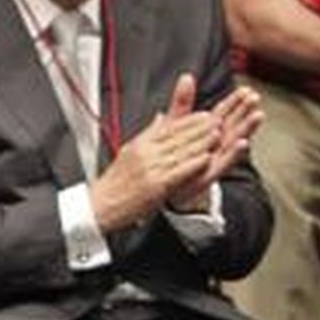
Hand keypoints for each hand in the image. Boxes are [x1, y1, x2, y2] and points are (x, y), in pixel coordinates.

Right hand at [91, 74, 221, 231]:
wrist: (100, 205)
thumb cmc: (117, 181)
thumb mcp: (130, 151)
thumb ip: (149, 134)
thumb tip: (161, 116)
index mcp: (141, 144)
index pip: (169, 128)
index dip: (190, 120)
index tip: (206, 115)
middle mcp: (145, 153)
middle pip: (178, 137)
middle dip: (201, 128)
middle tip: (219, 120)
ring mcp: (150, 168)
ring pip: (181, 151)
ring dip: (202, 142)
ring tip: (218, 134)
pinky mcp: (155, 185)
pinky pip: (178, 171)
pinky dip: (193, 163)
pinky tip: (206, 158)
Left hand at [167, 83, 264, 212]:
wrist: (168, 188)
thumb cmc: (176, 156)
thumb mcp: (176, 126)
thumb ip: (182, 102)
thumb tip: (187, 76)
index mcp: (208, 132)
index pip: (224, 113)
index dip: (235, 101)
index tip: (247, 89)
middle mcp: (216, 145)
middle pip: (233, 124)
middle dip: (245, 111)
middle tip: (256, 98)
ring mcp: (215, 159)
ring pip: (234, 141)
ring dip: (247, 129)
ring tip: (258, 116)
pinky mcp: (210, 174)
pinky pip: (224, 162)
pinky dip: (234, 152)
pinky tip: (243, 143)